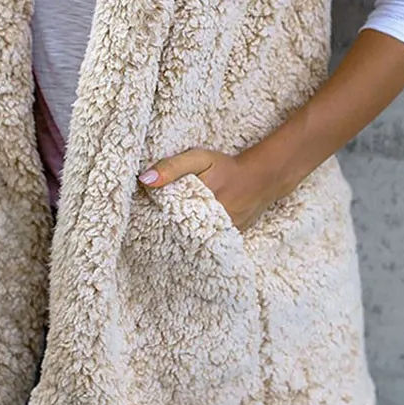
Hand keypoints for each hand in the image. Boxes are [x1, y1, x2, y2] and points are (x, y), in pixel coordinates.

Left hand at [137, 147, 273, 233]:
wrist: (261, 179)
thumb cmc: (226, 168)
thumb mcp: (198, 159)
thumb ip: (171, 168)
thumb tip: (144, 180)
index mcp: (198, 204)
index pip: (166, 220)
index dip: (153, 221)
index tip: (142, 222)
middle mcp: (211, 224)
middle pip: (178, 234)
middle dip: (164, 233)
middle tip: (149, 235)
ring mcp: (221, 235)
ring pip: (192, 243)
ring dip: (179, 240)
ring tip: (164, 242)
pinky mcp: (228, 240)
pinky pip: (206, 245)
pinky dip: (195, 243)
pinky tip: (186, 239)